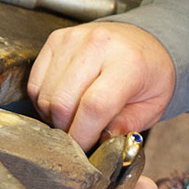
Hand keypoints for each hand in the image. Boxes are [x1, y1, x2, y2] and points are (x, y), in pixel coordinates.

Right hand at [28, 22, 175, 146]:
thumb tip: (101, 143)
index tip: (84, 149)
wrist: (141, 40)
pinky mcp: (55, 39)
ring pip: (46, 96)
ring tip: (75, 116)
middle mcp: (98, 45)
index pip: (94, 106)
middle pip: (63, 103)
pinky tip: (63, 103)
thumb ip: (128, 127)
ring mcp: (73, 40)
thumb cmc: (149, 73)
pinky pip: (36, 83)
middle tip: (81, 133)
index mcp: (128, 63)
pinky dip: (44, 101)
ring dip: (54, 116)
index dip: (83, 135)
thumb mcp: (153, 105)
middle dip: (67, 129)